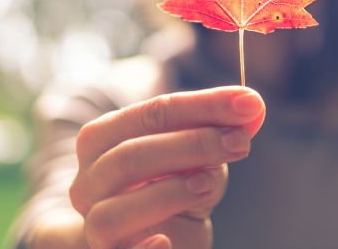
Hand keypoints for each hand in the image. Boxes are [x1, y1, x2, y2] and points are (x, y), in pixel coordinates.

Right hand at [68, 86, 265, 248]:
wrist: (158, 239)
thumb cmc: (173, 188)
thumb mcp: (196, 157)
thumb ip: (219, 131)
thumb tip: (250, 108)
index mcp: (101, 140)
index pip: (151, 113)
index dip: (203, 105)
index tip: (249, 103)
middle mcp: (87, 183)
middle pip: (130, 156)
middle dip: (192, 144)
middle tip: (241, 142)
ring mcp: (93, 227)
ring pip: (114, 212)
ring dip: (168, 193)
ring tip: (209, 183)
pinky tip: (166, 241)